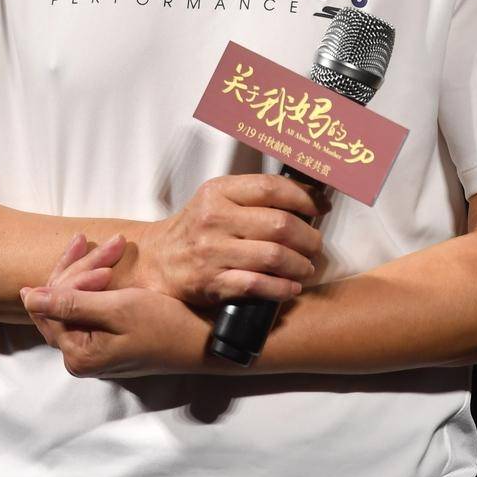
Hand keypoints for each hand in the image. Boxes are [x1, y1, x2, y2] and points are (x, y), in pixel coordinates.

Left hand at [21, 232, 212, 377]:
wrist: (202, 340)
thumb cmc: (164, 324)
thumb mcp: (118, 309)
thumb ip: (70, 304)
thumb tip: (27, 298)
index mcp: (77, 353)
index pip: (50, 304)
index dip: (71, 273)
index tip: (95, 248)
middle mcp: (78, 355)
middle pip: (60, 300)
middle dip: (82, 266)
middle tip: (115, 243)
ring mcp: (91, 348)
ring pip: (74, 298)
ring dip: (91, 268)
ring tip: (117, 244)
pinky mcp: (104, 339)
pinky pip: (87, 305)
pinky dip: (97, 282)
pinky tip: (108, 264)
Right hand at [136, 173, 330, 307]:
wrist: (155, 261)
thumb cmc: (194, 229)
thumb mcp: (216, 199)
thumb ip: (252, 196)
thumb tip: (304, 197)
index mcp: (218, 192)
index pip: (271, 188)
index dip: (304, 197)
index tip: (320, 206)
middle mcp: (215, 219)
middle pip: (279, 224)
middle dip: (308, 237)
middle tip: (316, 244)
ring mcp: (213, 252)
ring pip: (274, 256)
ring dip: (300, 264)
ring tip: (306, 267)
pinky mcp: (212, 283)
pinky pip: (258, 285)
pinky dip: (282, 289)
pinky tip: (291, 288)